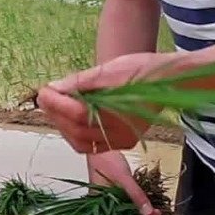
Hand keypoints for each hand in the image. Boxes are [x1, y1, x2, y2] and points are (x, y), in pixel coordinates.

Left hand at [36, 52, 174, 152]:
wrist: (172, 80)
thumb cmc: (142, 69)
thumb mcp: (109, 69)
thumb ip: (80, 82)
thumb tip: (54, 87)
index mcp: (117, 114)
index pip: (76, 113)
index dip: (56, 103)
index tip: (43, 89)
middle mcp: (119, 134)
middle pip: (76, 130)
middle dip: (56, 114)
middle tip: (44, 96)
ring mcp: (122, 141)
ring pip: (81, 142)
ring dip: (63, 126)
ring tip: (53, 106)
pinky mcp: (124, 141)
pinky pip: (93, 145)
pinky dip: (76, 134)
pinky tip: (70, 118)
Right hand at [87, 151, 160, 214]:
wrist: (100, 143)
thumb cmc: (104, 158)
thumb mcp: (123, 177)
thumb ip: (136, 195)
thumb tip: (149, 212)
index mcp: (102, 209)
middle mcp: (107, 208)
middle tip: (158, 213)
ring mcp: (113, 202)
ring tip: (156, 210)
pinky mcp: (118, 195)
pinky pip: (131, 206)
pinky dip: (140, 207)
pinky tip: (149, 204)